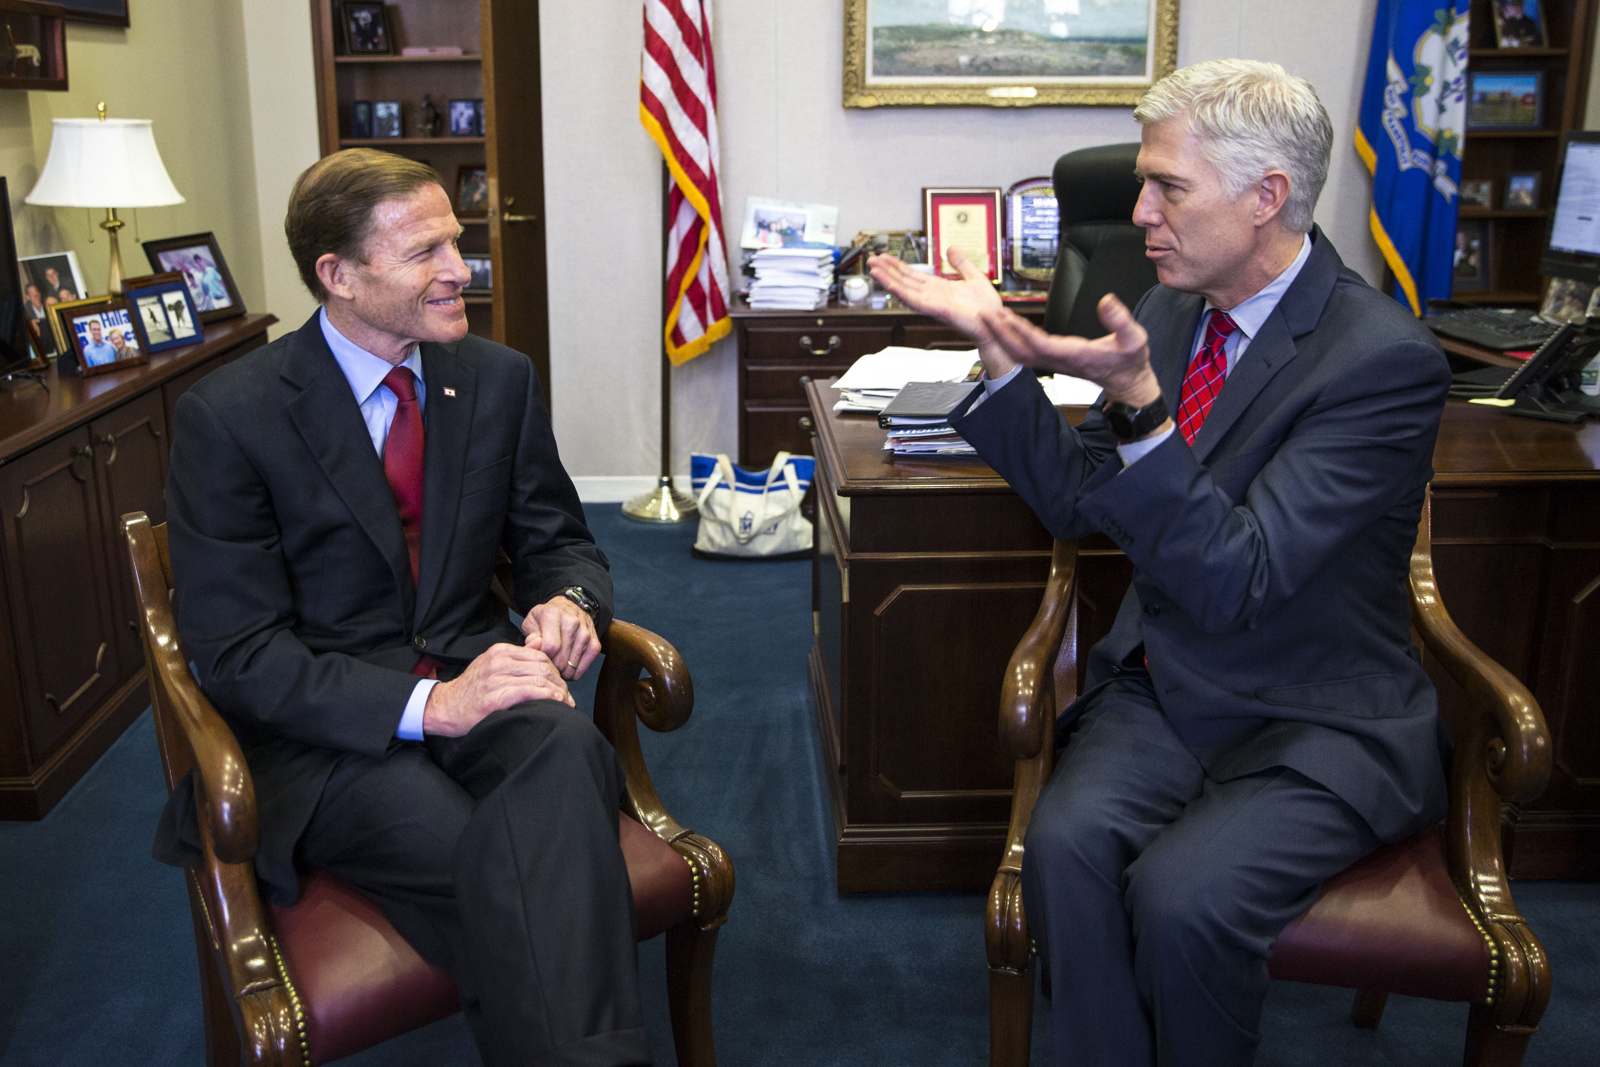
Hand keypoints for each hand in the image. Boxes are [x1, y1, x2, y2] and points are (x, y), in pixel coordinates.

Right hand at [423, 643, 572, 736]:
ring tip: (565, 704)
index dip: (555, 670)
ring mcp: (495, 679)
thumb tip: (541, 648)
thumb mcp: (492, 666)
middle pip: (543, 666)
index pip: (539, 655)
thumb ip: (516, 659)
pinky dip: (546, 697)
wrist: (445, 707)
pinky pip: (528, 692)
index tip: (561, 685)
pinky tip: (555, 703)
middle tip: (567, 697)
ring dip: (558, 692)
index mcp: (500, 651)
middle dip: (560, 682)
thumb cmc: (472, 690)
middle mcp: (499, 661)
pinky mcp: (494, 698)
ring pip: (539, 679)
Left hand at [520, 595, 600, 680]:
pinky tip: (569, 667)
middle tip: (548, 664)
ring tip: (558, 665)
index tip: (541, 658)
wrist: (568, 608)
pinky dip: (577, 671)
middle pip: (562, 658)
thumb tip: (535, 647)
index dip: (543, 658)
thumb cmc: (546, 618)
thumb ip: (530, 637)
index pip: (550, 646)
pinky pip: (586, 665)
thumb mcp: (531, 623)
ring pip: (573, 664)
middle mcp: (572, 621)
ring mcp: (585, 632)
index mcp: (553, 614)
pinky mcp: (595, 642)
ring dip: (564, 671)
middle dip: (552, 666)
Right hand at [868, 247, 1002, 343]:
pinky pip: (914, 300)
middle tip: (871, 259)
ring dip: (888, 279)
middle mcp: (932, 296)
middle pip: (904, 280)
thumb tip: (951, 248)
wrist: (995, 322)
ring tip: (873, 268)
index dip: (898, 266)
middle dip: (887, 270)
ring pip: (904, 289)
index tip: (885, 257)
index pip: (913, 275)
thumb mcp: (974, 276)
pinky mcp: (936, 309)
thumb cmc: (987, 307)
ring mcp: (932, 303)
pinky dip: (900, 291)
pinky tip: (889, 284)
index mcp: (939, 288)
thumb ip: (961, 263)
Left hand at [977, 293, 1160, 405]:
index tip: (1006, 317)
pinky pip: (1026, 353)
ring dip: (1003, 337)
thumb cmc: (1130, 361)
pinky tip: (1003, 328)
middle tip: (984, 314)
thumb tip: (1106, 301)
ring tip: (988, 318)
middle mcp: (1059, 360)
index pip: (1041, 344)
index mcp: (1075, 355)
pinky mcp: (1053, 361)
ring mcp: (1054, 363)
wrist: (1127, 382)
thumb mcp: (1135, 338)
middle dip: (1002, 333)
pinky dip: (1011, 341)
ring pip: (1021, 353)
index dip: (1022, 331)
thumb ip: (1121, 320)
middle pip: (1022, 350)